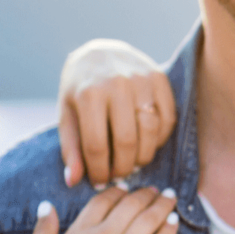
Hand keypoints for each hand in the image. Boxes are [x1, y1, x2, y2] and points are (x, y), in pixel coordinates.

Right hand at [17, 187, 178, 233]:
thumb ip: (42, 230)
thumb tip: (46, 207)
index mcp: (81, 231)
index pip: (103, 202)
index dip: (116, 192)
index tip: (126, 188)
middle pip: (130, 205)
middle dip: (145, 195)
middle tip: (155, 190)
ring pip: (149, 219)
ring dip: (162, 206)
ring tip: (171, 198)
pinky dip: (169, 230)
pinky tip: (175, 221)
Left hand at [58, 39, 175, 187]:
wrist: (99, 52)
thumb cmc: (80, 89)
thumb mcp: (67, 115)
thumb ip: (71, 148)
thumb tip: (74, 181)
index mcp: (89, 94)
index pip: (97, 146)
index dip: (99, 171)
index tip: (99, 181)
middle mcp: (116, 84)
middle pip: (127, 141)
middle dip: (123, 167)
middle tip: (118, 174)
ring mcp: (141, 79)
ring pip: (150, 131)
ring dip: (143, 156)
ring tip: (132, 162)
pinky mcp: (160, 78)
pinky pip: (168, 118)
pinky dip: (160, 139)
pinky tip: (147, 143)